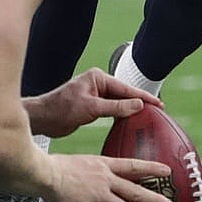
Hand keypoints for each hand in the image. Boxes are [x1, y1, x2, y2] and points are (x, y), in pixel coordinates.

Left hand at [24, 68, 161, 138]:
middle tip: (158, 112)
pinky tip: (130, 123)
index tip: (159, 104)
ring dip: (131, 110)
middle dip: (140, 103)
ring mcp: (94, 94)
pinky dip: (121, 116)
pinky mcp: (91, 106)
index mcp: (98, 78)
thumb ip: (116, 107)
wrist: (42, 119)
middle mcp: (97, 84)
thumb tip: (138, 104)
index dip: (144, 97)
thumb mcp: (91, 108)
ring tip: (148, 118)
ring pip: (119, 103)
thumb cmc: (61, 109)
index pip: (126, 88)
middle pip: (125, 94)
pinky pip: (111, 110)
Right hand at [39, 152, 172, 201]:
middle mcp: (105, 179)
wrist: (44, 173)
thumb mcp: (81, 161)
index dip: (151, 168)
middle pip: (135, 190)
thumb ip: (92, 169)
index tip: (167, 171)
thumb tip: (96, 175)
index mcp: (104, 164)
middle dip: (154, 198)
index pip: (133, 166)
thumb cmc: (56, 167)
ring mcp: (98, 195)